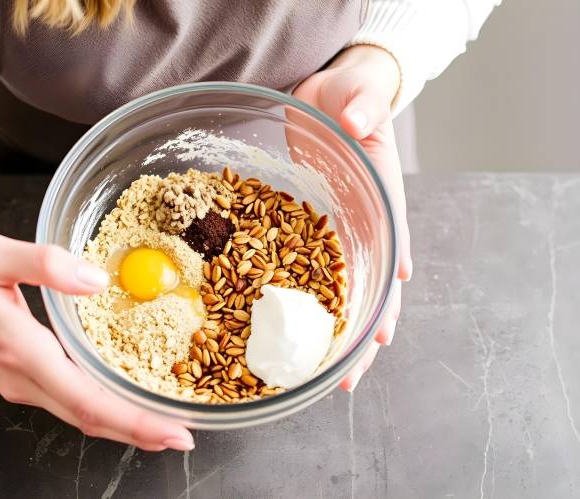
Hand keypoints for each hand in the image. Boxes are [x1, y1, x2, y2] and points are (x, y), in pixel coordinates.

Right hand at [0, 233, 193, 450]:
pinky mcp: (13, 376)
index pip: (86, 399)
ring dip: (121, 421)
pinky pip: (63, 400)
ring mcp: (14, 381)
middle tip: (182, 436)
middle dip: (138, 431)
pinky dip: (98, 406)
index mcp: (19, 348)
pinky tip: (119, 397)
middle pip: (88, 417)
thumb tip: (96, 280)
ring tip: (161, 419)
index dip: (134, 421)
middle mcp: (19, 376)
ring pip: (76, 413)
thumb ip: (46, 265)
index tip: (171, 432)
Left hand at [293, 45, 411, 390]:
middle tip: (342, 381)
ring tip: (309, 370)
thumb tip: (357, 119)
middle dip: (354, 335)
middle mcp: (360, 226)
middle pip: (363, 288)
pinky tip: (273, 326)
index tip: (378, 338)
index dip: (384, 298)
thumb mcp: (361, 94)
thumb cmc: (353, 95)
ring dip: (322, 328)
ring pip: (329, 289)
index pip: (388, 255)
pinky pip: (294, 267)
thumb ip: (363, 103)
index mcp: (381, 201)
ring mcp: (331, 231)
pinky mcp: (302, 227)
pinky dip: (289, 297)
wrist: (331, 94)